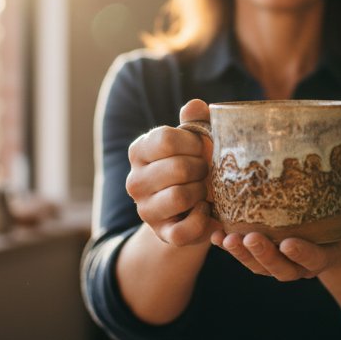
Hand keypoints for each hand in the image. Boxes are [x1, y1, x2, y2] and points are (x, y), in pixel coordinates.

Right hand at [126, 99, 219, 245]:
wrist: (198, 205)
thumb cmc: (196, 164)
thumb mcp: (196, 140)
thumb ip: (195, 121)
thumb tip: (194, 106)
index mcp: (139, 151)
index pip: (165, 139)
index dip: (193, 143)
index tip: (200, 148)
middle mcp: (135, 181)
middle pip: (177, 168)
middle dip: (201, 169)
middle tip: (205, 172)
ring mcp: (145, 210)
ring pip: (180, 197)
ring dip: (201, 192)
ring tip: (203, 190)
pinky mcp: (162, 234)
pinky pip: (184, 229)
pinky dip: (202, 219)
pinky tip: (204, 210)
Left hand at [210, 189, 340, 280]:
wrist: (333, 237)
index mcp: (326, 256)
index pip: (315, 260)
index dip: (302, 255)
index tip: (289, 243)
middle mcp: (300, 265)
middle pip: (280, 269)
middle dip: (264, 256)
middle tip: (250, 238)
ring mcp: (279, 262)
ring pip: (258, 266)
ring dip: (240, 255)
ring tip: (225, 239)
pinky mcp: (262, 255)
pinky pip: (243, 255)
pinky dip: (227, 248)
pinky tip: (212, 234)